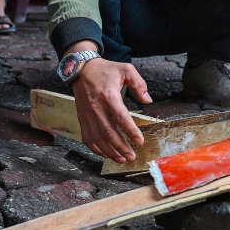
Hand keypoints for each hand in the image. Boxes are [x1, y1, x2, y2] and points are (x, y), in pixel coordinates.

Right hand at [65, 42, 152, 161]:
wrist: (81, 70)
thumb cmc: (105, 70)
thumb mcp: (126, 69)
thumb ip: (139, 84)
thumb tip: (148, 100)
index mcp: (109, 96)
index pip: (120, 117)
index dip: (130, 131)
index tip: (139, 142)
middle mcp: (96, 108)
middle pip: (109, 132)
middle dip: (121, 147)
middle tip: (132, 156)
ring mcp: (87, 115)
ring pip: (98, 138)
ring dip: (110, 151)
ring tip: (122, 159)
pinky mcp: (82, 119)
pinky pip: (87, 138)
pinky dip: (96, 149)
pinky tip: (106, 154)